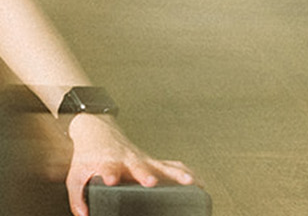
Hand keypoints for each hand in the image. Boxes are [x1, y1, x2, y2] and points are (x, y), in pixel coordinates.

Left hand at [65, 114, 192, 215]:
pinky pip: (173, 166)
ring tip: (191, 182)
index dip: (110, 173)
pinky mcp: (153, 162)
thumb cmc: (88, 156)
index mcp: (107, 162)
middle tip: (151, 182)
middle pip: (139, 167)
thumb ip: (77, 197)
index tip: (112, 180)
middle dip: (146, 174)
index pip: (108, 168)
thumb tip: (85, 214)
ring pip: (162, 165)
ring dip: (177, 173)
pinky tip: (198, 182)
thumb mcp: (75, 175)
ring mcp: (144, 160)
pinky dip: (187, 172)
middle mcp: (128, 160)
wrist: (98, 133)